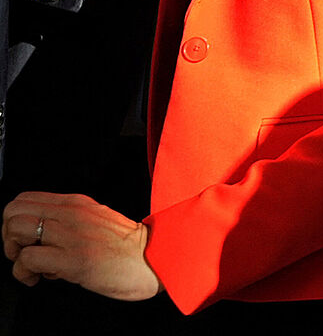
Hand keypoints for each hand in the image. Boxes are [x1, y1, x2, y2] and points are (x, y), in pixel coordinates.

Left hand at [2, 192, 160, 300]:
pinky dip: (25, 273)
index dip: (15, 220)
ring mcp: (71, 235)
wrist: (155, 260)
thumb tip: (41, 234)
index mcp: (77, 203)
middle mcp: (72, 214)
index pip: (24, 198)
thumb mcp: (97, 220)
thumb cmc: (128, 247)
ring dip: (15, 253)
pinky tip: (40, 278)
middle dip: (9, 236)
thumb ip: (70, 220)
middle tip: (24, 251)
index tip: (25, 238)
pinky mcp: (73, 259)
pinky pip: (27, 259)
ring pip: (15, 231)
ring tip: (31, 265)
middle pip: (12, 211)